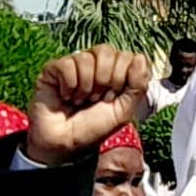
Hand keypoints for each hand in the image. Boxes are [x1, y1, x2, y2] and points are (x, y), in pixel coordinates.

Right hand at [26, 46, 150, 167]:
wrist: (63, 144)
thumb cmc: (92, 129)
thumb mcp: (123, 111)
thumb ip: (138, 86)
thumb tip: (141, 58)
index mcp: (113, 72)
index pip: (125, 56)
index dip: (122, 77)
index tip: (112, 98)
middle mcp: (94, 65)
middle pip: (106, 51)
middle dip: (105, 80)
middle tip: (96, 99)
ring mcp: (73, 65)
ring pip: (86, 57)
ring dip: (86, 86)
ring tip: (80, 101)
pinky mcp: (54, 69)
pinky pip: (67, 64)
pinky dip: (69, 85)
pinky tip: (66, 96)